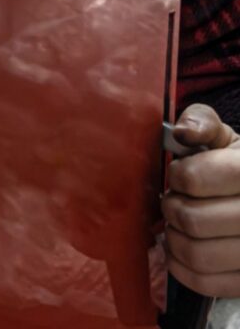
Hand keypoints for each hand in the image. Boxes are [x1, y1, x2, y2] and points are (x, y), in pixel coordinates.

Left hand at [162, 103, 239, 296]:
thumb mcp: (225, 136)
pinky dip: (181, 266)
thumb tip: (182, 132)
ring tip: (178, 223)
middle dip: (171, 207)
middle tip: (174, 200)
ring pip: (197, 254)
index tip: (179, 174)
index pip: (196, 178)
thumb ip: (202, 122)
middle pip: (192, 219)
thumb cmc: (236, 164)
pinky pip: (205, 283)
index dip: (178, 175)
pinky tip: (181, 248)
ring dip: (174, 238)